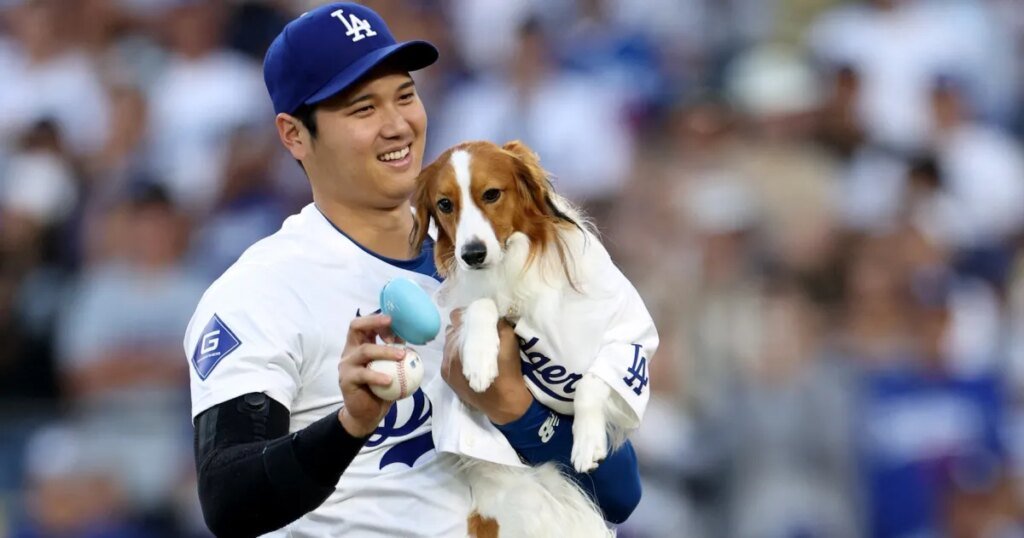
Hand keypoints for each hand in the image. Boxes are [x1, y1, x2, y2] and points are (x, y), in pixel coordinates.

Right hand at [337, 314, 405, 436]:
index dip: (378, 319)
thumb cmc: (380, 389)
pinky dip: (377, 376)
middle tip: (392, 323)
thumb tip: (412, 340)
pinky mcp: (346, 380)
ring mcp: (346, 365)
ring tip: (401, 355)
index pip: (364, 324)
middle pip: (356, 327)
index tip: (395, 323)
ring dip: (385, 351)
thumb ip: (397, 354)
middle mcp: (350, 352)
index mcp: (359, 345)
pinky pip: (363, 375)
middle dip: (374, 321)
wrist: (366, 414)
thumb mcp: (391, 368)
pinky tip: (390, 380)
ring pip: (364, 350)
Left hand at [441, 309, 533, 424]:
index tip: (480, 316)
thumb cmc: (508, 372)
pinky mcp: (446, 377)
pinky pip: (447, 358)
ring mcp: (445, 365)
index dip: (469, 314)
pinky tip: (469, 360)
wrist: (504, 404)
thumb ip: (498, 324)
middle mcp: (448, 351)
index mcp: (462, 340)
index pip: (457, 316)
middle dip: (464, 328)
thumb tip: (492, 315)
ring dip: (459, 342)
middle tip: (479, 331)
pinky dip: (456, 355)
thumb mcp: (509, 342)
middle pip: (452, 330)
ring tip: (474, 347)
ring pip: (448, 344)